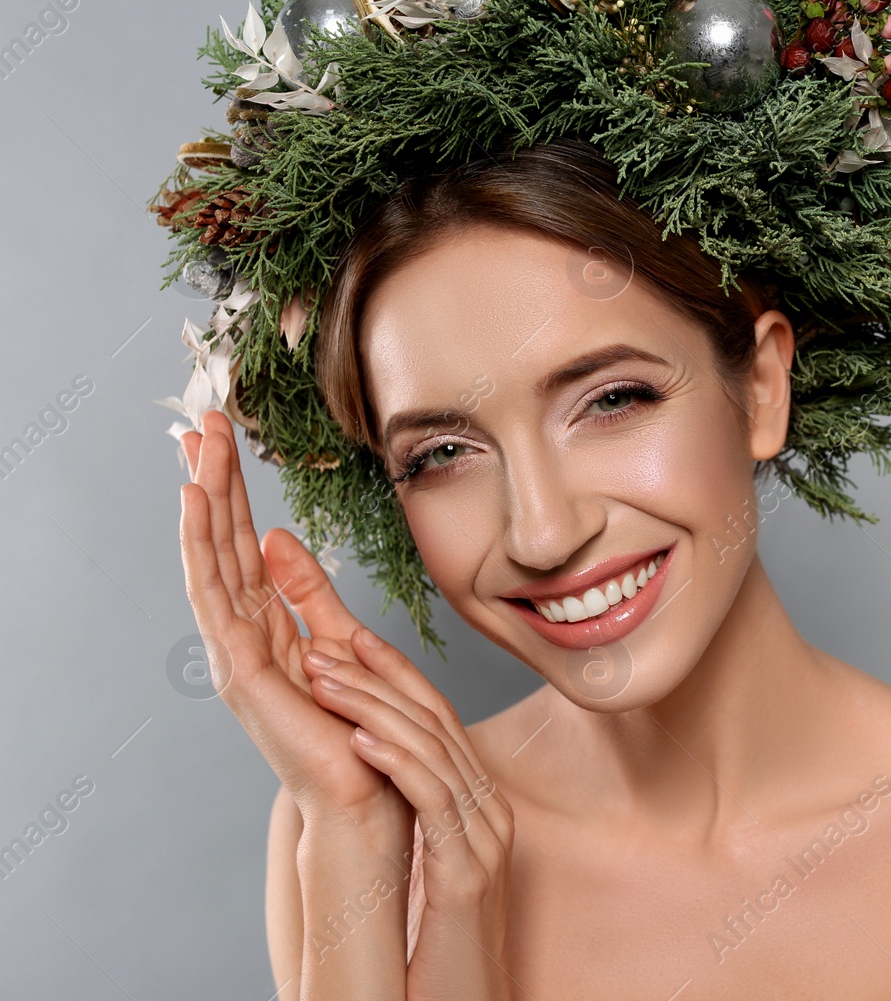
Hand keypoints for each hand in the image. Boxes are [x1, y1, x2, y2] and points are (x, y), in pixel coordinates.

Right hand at [177, 409, 407, 833]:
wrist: (371, 792)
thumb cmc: (360, 726)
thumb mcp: (339, 637)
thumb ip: (306, 591)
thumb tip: (276, 537)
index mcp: (263, 626)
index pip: (238, 545)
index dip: (229, 493)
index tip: (221, 439)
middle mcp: (240, 635)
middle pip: (218, 544)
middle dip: (210, 483)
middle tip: (200, 423)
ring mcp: (234, 653)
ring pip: (210, 560)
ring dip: (202, 501)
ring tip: (195, 448)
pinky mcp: (240, 671)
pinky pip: (216, 597)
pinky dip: (203, 547)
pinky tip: (196, 503)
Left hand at [299, 634, 516, 1000]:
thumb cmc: (441, 947)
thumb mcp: (430, 866)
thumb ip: (418, 820)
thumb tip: (376, 775)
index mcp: (480, 805)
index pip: (440, 720)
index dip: (397, 674)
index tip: (354, 637)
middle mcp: (490, 811)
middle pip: (437, 722)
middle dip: (378, 676)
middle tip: (324, 643)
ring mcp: (485, 839)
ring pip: (431, 750)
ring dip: (372, 707)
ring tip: (322, 679)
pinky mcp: (469, 871)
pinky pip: (433, 800)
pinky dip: (395, 761)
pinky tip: (358, 740)